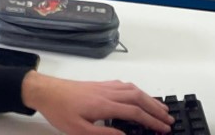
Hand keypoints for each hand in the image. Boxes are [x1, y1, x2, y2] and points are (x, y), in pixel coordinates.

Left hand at [21, 72, 172, 134]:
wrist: (45, 91)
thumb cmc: (59, 110)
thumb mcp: (79, 130)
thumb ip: (103, 134)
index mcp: (103, 104)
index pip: (134, 112)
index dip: (151, 121)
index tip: (163, 128)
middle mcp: (107, 92)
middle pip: (138, 97)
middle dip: (155, 108)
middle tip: (169, 119)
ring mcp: (103, 86)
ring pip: (132, 89)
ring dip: (148, 98)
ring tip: (159, 108)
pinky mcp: (99, 84)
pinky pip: (123, 85)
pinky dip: (136, 90)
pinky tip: (138, 95)